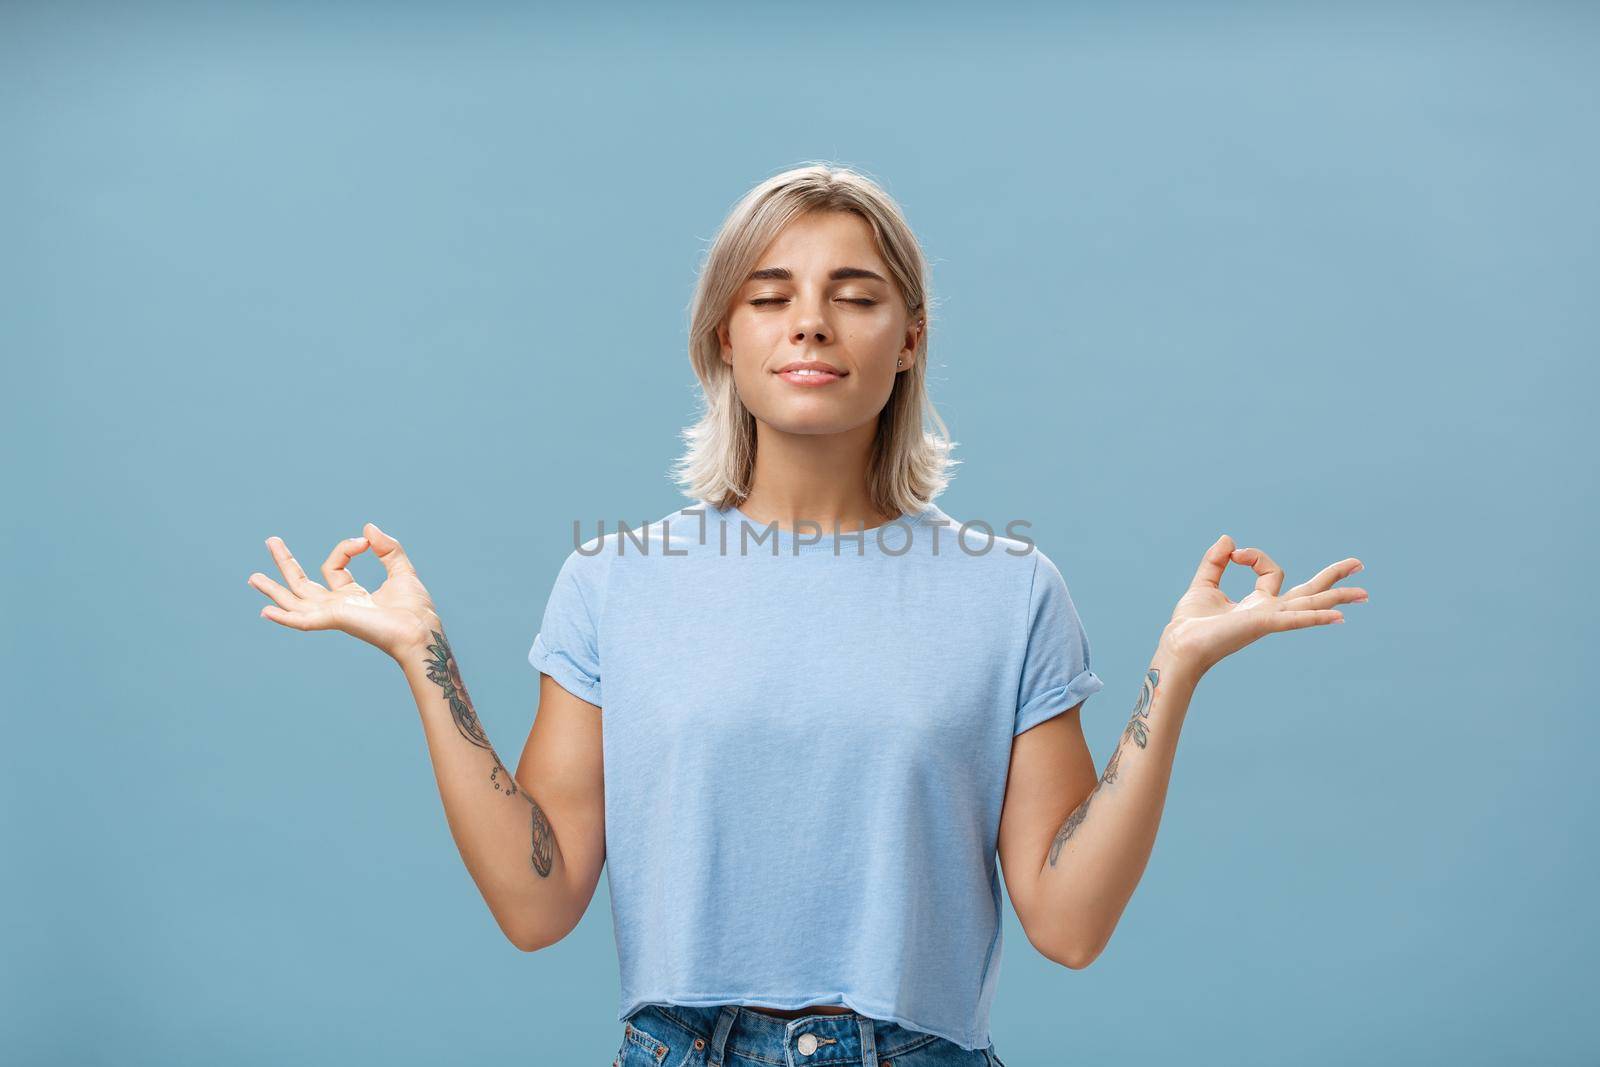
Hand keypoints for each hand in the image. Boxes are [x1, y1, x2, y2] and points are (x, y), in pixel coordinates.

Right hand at [247, 522, 439, 658]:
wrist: (420, 631)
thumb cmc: (414, 609)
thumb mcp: (401, 571)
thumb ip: (387, 549)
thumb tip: (368, 528)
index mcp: (352, 597)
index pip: (334, 566)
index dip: (346, 548)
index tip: (365, 541)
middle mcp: (338, 606)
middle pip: (302, 584)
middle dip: (285, 563)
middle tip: (271, 541)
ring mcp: (333, 614)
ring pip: (295, 600)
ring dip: (274, 589)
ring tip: (253, 577)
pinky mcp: (334, 620)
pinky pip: (303, 620)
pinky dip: (284, 617)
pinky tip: (266, 611)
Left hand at [1157, 534, 1366, 678]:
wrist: (1181, 644)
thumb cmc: (1191, 624)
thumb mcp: (1204, 584)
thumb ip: (1215, 561)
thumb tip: (1229, 539)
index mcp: (1258, 604)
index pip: (1272, 572)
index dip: (1255, 556)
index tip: (1234, 554)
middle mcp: (1269, 612)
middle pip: (1309, 592)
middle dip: (1333, 578)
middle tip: (1359, 564)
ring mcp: (1270, 619)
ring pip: (1310, 604)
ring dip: (1337, 597)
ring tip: (1364, 593)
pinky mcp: (1263, 624)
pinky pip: (1295, 619)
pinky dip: (1316, 618)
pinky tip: (1339, 618)